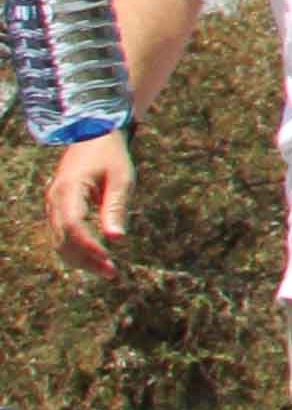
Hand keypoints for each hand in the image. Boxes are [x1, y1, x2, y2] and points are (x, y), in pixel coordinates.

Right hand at [43, 132, 128, 276]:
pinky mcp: (57, 210)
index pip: (73, 225)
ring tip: (107, 270)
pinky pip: (62, 235)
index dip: (88, 246)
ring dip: (81, 258)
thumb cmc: (111, 156)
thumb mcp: (121, 178)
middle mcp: (54, 199)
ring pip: (59, 241)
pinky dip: (76, 249)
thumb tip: (116, 238)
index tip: (108, 260)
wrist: (93, 136)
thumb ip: (116, 207)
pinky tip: (96, 258)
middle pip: (63, 238)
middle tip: (113, 273)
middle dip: (86, 258)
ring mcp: (53, 205)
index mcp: (69, 188)